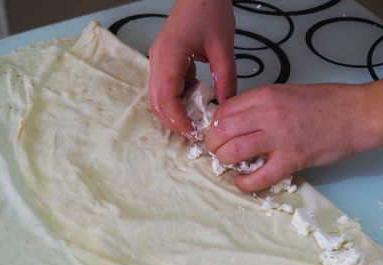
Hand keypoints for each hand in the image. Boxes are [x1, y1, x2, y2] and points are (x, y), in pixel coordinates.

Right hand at [149, 0, 236, 138]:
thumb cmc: (211, 11)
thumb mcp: (224, 48)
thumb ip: (226, 80)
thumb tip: (225, 108)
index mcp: (169, 56)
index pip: (166, 99)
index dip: (178, 120)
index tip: (194, 133)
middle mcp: (158, 60)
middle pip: (156, 102)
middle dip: (173, 122)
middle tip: (194, 134)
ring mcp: (158, 60)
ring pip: (158, 97)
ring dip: (174, 112)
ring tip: (195, 122)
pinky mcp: (164, 61)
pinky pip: (166, 87)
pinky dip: (178, 100)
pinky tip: (195, 102)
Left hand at [205, 83, 375, 191]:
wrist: (357, 114)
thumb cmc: (325, 101)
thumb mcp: (286, 92)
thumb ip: (260, 105)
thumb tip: (237, 121)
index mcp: (264, 95)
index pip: (223, 111)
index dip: (214, 125)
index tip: (218, 134)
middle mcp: (266, 114)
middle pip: (221, 132)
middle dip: (213, 144)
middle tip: (218, 151)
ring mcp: (278, 138)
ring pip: (232, 152)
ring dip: (223, 161)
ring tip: (229, 165)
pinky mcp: (292, 160)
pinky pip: (258, 177)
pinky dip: (245, 183)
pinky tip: (243, 181)